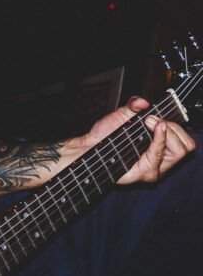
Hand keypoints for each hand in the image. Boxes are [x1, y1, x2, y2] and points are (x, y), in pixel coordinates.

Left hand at [79, 96, 195, 184]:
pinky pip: (159, 156)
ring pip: (178, 151)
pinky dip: (159, 139)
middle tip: (154, 120)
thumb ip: (134, 104)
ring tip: (149, 123)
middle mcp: (161, 160)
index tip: (158, 116)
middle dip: (174, 128)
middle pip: (187, 146)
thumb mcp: (123, 114)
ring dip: (166, 132)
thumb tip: (143, 102)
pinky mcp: (146, 173)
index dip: (176, 126)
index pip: (185, 141)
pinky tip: (154, 128)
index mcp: (162, 148)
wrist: (90, 145)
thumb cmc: (107, 133)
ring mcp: (155, 168)